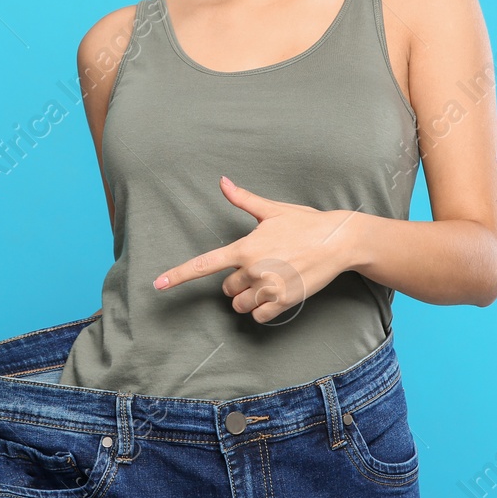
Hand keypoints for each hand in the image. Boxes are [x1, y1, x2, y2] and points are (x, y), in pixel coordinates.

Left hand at [152, 176, 369, 323]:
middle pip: (227, 289)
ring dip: (247, 298)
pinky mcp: (284, 302)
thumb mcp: (272, 210)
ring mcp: (268, 287)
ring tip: (268, 281)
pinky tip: (275, 295)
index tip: (159, 285)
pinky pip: (259, 316)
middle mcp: (253, 269)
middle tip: (259, 268)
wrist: (338, 241)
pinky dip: (262, 310)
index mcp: (245, 247)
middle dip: (237, 282)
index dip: (178, 275)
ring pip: (240, 304)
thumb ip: (243, 199)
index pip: (204, 264)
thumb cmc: (305, 223)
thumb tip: (222, 181)